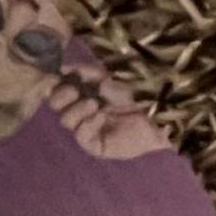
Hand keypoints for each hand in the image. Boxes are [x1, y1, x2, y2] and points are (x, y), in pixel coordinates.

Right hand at [44, 63, 168, 160]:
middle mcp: (84, 111)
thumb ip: (87, 72)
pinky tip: (101, 116)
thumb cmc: (140, 91)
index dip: (53, 85)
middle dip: (61, 96)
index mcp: (84, 93)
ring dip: (76, 110)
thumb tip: (62, 68)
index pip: (57, 91)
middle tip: (75, 90)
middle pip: (56, 107)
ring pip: (66, 122)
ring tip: (95, 103)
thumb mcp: (112, 75)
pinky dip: (87, 125)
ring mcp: (90, 129)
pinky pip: (81, 137)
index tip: (57, 77)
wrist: (163, 111)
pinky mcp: (98, 146)